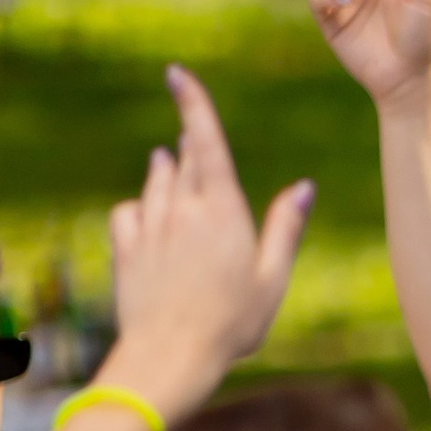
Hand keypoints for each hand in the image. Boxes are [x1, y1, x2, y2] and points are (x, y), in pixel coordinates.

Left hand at [104, 69, 309, 411]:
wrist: (168, 357)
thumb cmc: (231, 324)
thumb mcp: (272, 280)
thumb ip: (285, 229)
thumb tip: (305, 188)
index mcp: (223, 210)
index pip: (204, 141)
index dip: (191, 103)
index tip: (176, 73)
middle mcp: (181, 209)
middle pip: (181, 160)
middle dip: (188, 150)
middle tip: (193, 152)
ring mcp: (149, 227)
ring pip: (155, 182)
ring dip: (165, 174)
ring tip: (171, 174)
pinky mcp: (125, 248)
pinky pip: (129, 212)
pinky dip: (139, 211)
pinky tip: (148, 225)